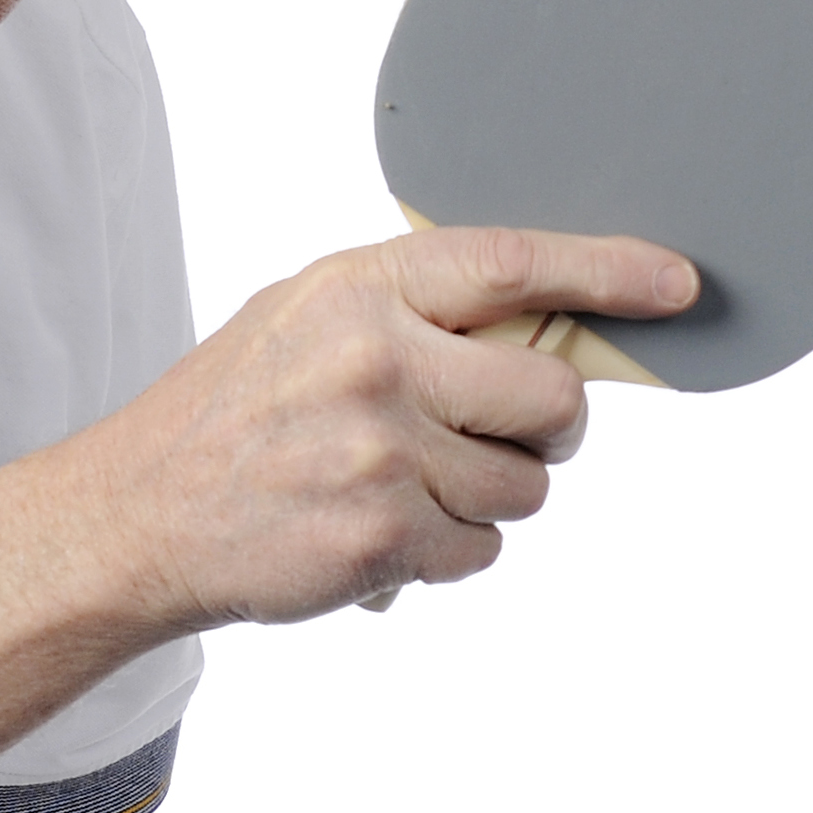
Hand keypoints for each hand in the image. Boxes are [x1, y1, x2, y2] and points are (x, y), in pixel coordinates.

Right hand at [80, 226, 698, 627]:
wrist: (136, 517)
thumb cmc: (232, 416)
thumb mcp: (305, 320)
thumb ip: (411, 312)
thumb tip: (539, 328)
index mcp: (360, 290)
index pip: (513, 263)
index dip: (607, 271)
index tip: (676, 283)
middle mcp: (377, 360)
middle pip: (551, 395)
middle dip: (547, 425)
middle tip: (505, 434)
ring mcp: (383, 451)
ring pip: (527, 484)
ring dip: (489, 497)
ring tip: (407, 487)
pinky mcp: (385, 535)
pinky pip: (484, 547)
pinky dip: (449, 550)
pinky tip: (384, 531)